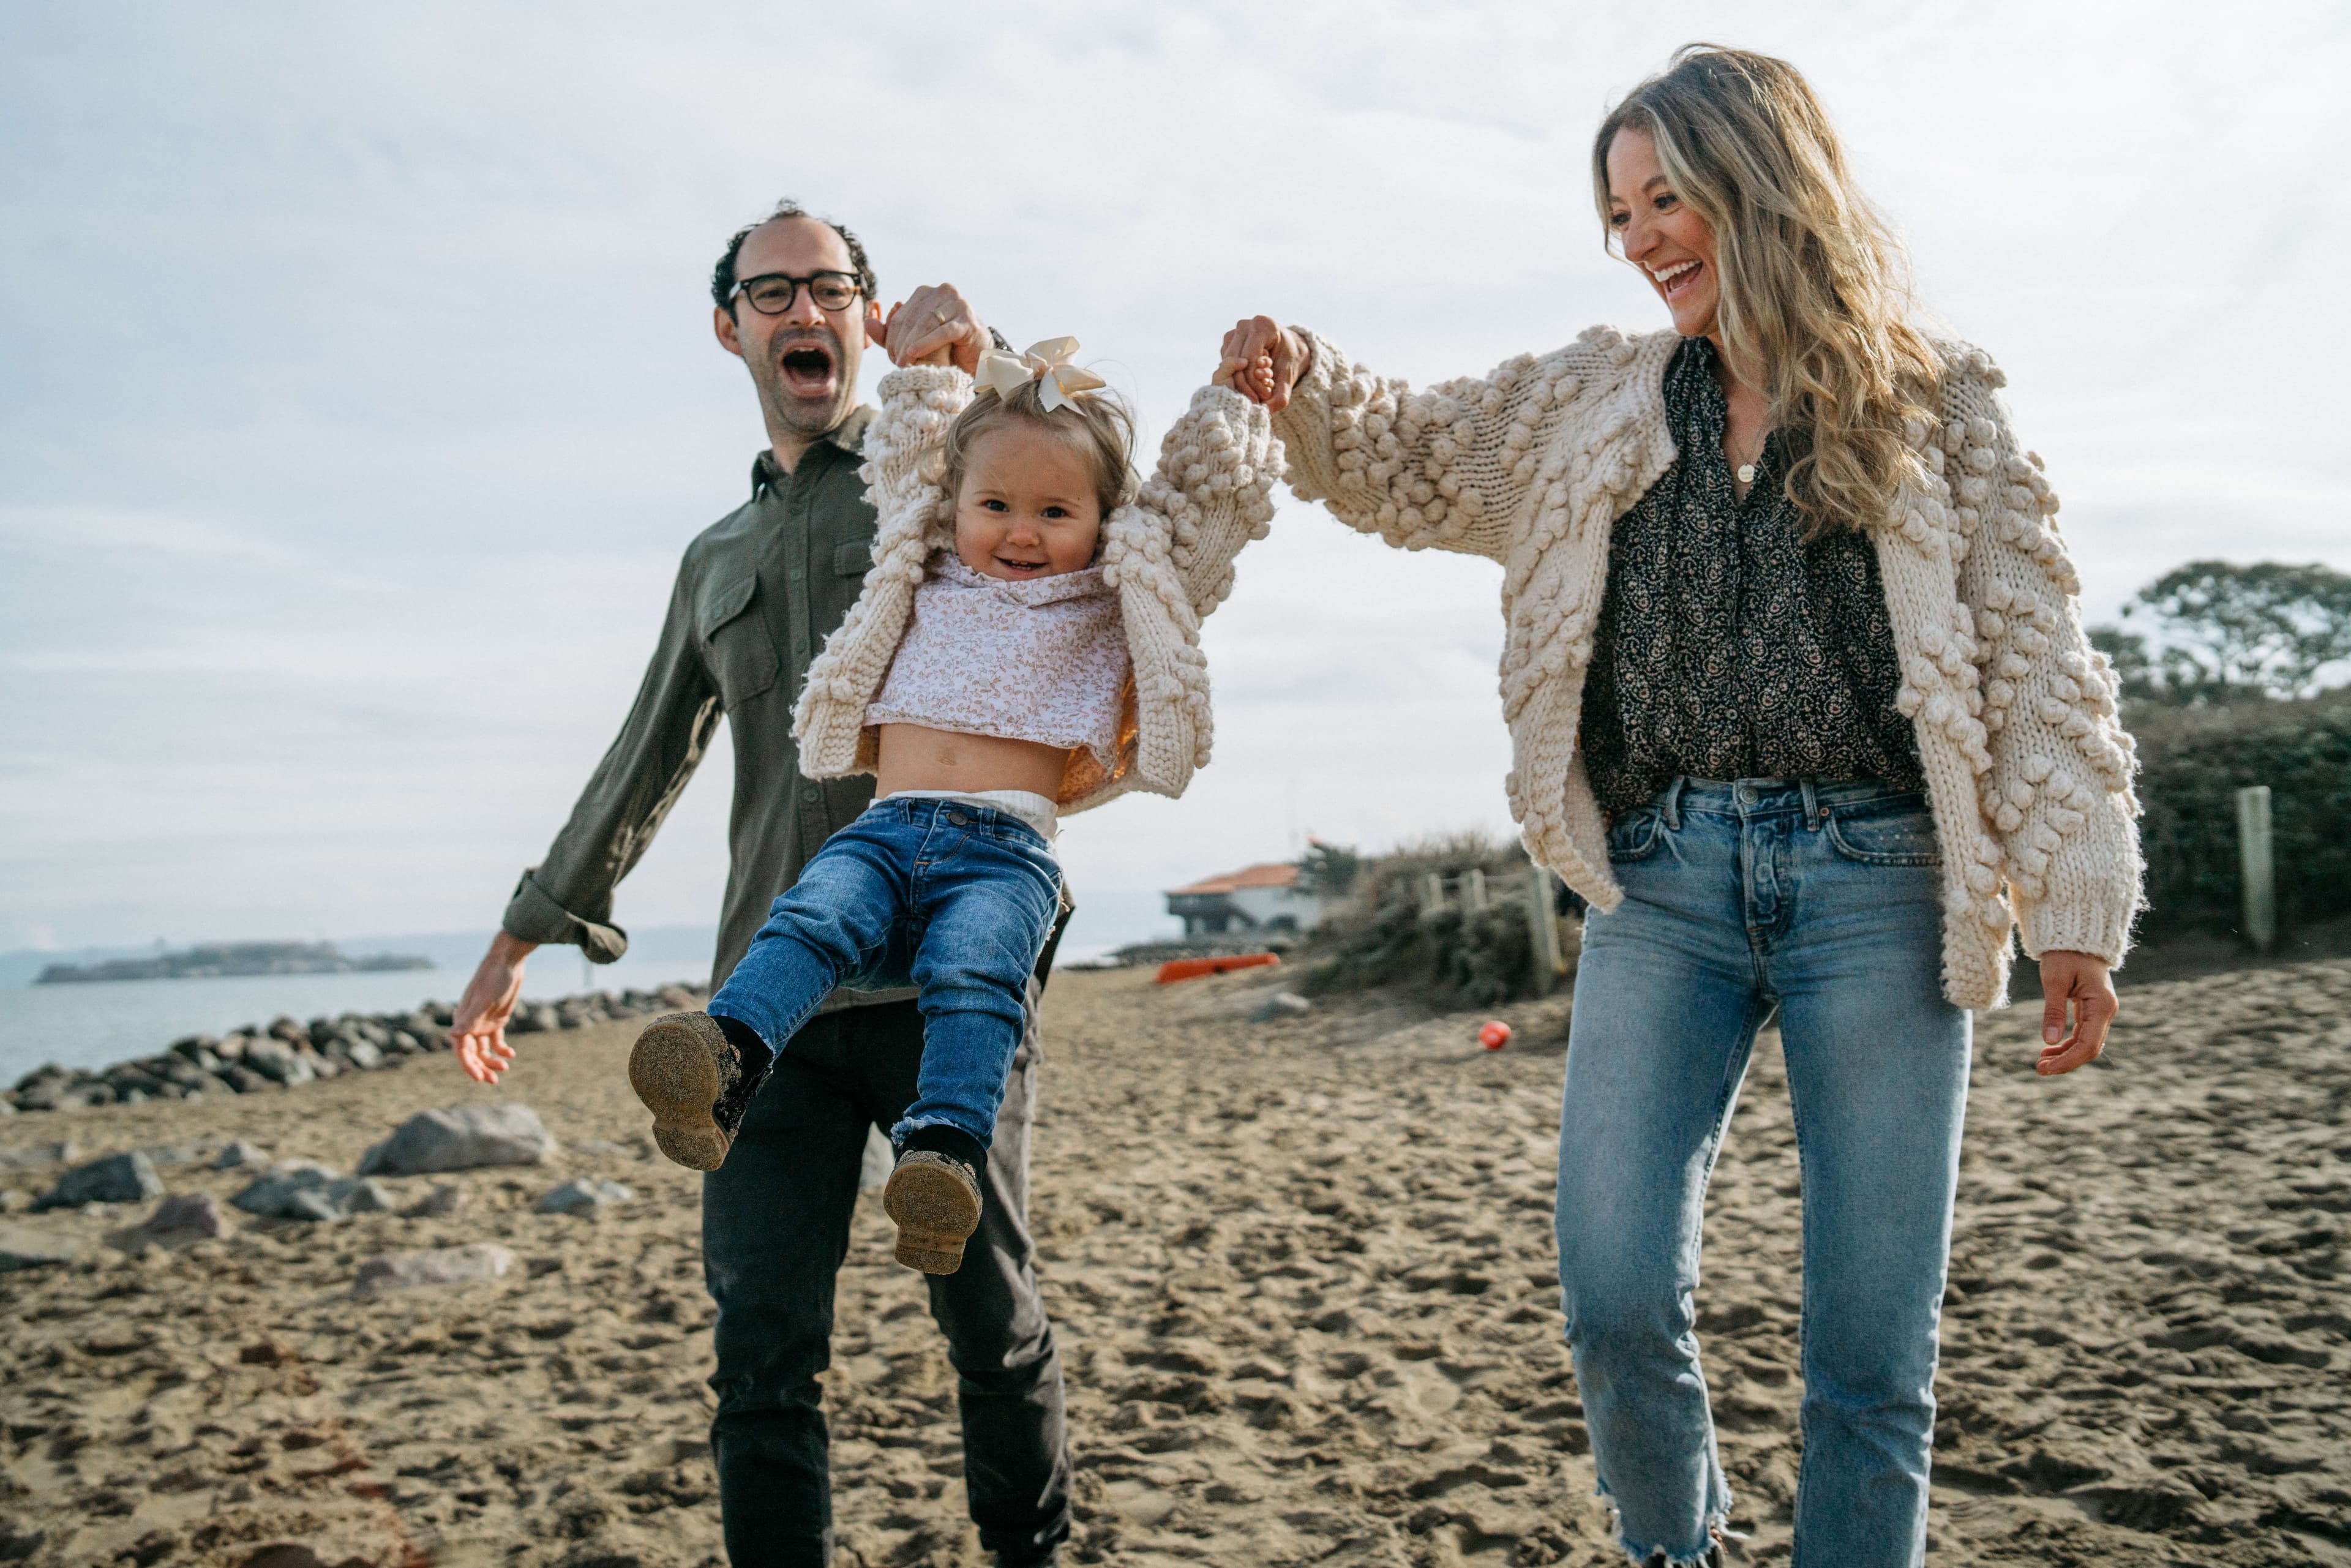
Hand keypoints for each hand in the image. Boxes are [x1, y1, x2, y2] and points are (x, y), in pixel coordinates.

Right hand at [450, 930, 535, 1083]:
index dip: (468, 1066)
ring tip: (504, 1068)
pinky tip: (511, 1054)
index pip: (461, 1050)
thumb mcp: (484, 1000)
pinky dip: (502, 1049)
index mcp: (462, 1020)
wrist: (508, 962)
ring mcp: (483, 1023)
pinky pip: (496, 1041)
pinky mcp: (496, 1020)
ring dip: (491, 1060)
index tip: (479, 1078)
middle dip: (481, 1067)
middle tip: (494, 1080)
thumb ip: (469, 1019)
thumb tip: (452, 1035)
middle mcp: (470, 1024)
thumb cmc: (494, 978)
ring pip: (484, 1049)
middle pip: (472, 1054)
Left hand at [868, 283, 988, 371]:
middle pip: (911, 318)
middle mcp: (942, 292)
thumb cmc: (945, 347)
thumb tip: (867, 323)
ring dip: (911, 345)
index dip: (892, 336)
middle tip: (896, 362)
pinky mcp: (968, 320)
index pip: (901, 315)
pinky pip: (943, 332)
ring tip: (903, 363)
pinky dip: (926, 344)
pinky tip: (914, 355)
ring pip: (925, 324)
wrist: (977, 355)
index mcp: (926, 293)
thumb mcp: (913, 340)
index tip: (891, 356)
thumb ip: (889, 334)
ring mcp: (957, 304)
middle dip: (900, 342)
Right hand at [1216, 316, 1309, 409]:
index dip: (1255, 382)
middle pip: (1236, 362)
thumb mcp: (1289, 375)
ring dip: (1241, 381)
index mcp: (1264, 325)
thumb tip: (1267, 410)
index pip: (1250, 359)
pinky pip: (1226, 364)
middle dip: (1247, 384)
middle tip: (1261, 397)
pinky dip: (1237, 376)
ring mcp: (1233, 332)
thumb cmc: (1289, 359)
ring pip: (1228, 364)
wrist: (1287, 347)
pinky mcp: (1227, 341)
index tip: (1265, 395)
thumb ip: (1281, 394)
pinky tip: (1252, 378)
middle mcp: (1245, 325)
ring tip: (1259, 387)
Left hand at [2035, 950, 2117, 1075]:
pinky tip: (2050, 1048)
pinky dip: (2068, 1043)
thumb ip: (2053, 1011)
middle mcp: (2106, 1011)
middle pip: (2089, 1048)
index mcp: (2101, 1005)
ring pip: (2087, 1043)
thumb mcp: (2054, 980)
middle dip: (2065, 1062)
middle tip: (2039, 1069)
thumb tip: (2049, 1041)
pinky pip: (2083, 1033)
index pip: (2088, 1045)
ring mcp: (2101, 1011)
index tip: (2044, 1069)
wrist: (2075, 937)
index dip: (2067, 1061)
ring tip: (2041, 1062)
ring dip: (2066, 1055)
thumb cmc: (2064, 954)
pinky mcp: (2093, 1009)